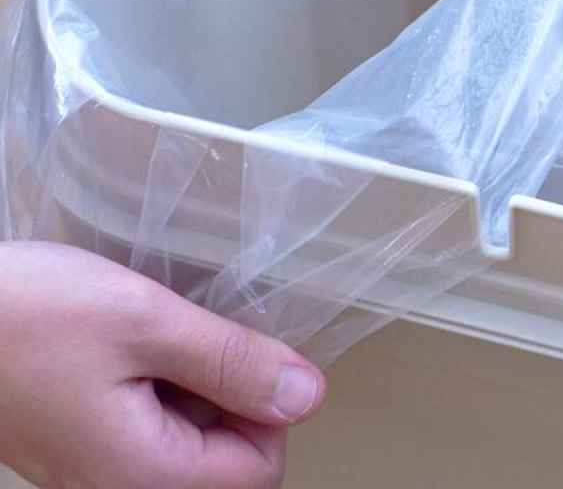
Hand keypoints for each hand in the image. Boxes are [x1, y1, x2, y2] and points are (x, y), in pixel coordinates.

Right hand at [0, 243, 325, 488]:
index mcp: (145, 477)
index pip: (260, 470)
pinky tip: (136, 345)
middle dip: (233, 395)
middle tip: (197, 336)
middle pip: (228, 462)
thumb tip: (307, 395)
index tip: (244, 348)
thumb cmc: (28, 315)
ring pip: (191, 443)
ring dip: (197, 388)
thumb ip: (231, 362)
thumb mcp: (146, 322)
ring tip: (162, 336)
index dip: (271, 404)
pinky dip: (161, 386)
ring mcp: (95, 471)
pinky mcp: (81, 445)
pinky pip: (151, 430)